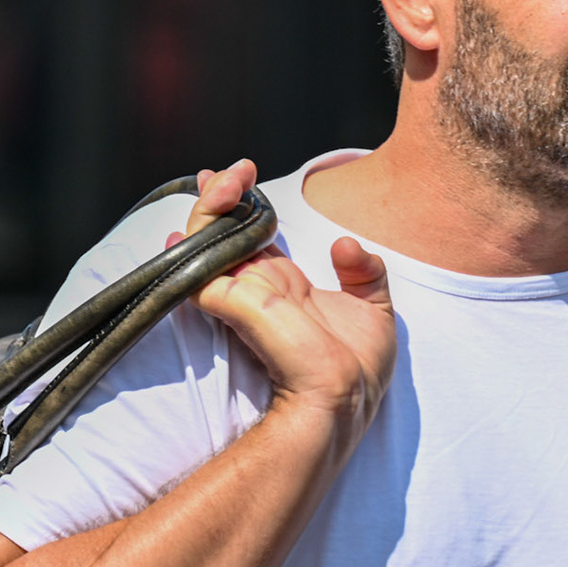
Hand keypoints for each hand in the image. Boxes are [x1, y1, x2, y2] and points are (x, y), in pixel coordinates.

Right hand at [174, 163, 395, 444]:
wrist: (349, 398)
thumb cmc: (359, 369)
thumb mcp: (374, 309)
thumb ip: (363, 270)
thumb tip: (345, 243)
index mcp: (284, 285)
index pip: (250, 235)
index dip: (240, 203)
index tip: (240, 173)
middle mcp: (258, 286)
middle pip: (222, 230)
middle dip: (221, 192)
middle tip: (236, 168)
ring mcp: (244, 295)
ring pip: (206, 240)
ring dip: (209, 204)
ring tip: (223, 178)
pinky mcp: (237, 305)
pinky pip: (198, 270)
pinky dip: (192, 240)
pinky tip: (194, 218)